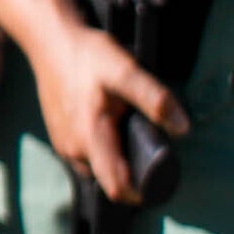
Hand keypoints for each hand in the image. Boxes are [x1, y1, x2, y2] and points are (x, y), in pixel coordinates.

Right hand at [28, 18, 188, 204]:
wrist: (50, 40)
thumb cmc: (88, 55)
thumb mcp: (126, 70)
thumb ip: (156, 100)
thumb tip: (183, 129)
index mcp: (91, 138)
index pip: (118, 188)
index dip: (142, 193)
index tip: (160, 183)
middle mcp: (73, 148)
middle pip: (110, 180)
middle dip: (131, 171)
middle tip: (146, 143)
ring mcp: (63, 143)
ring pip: (97, 169)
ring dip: (115, 160)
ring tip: (127, 131)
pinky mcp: (59, 135)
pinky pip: (85, 156)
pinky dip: (101, 150)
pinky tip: (108, 126)